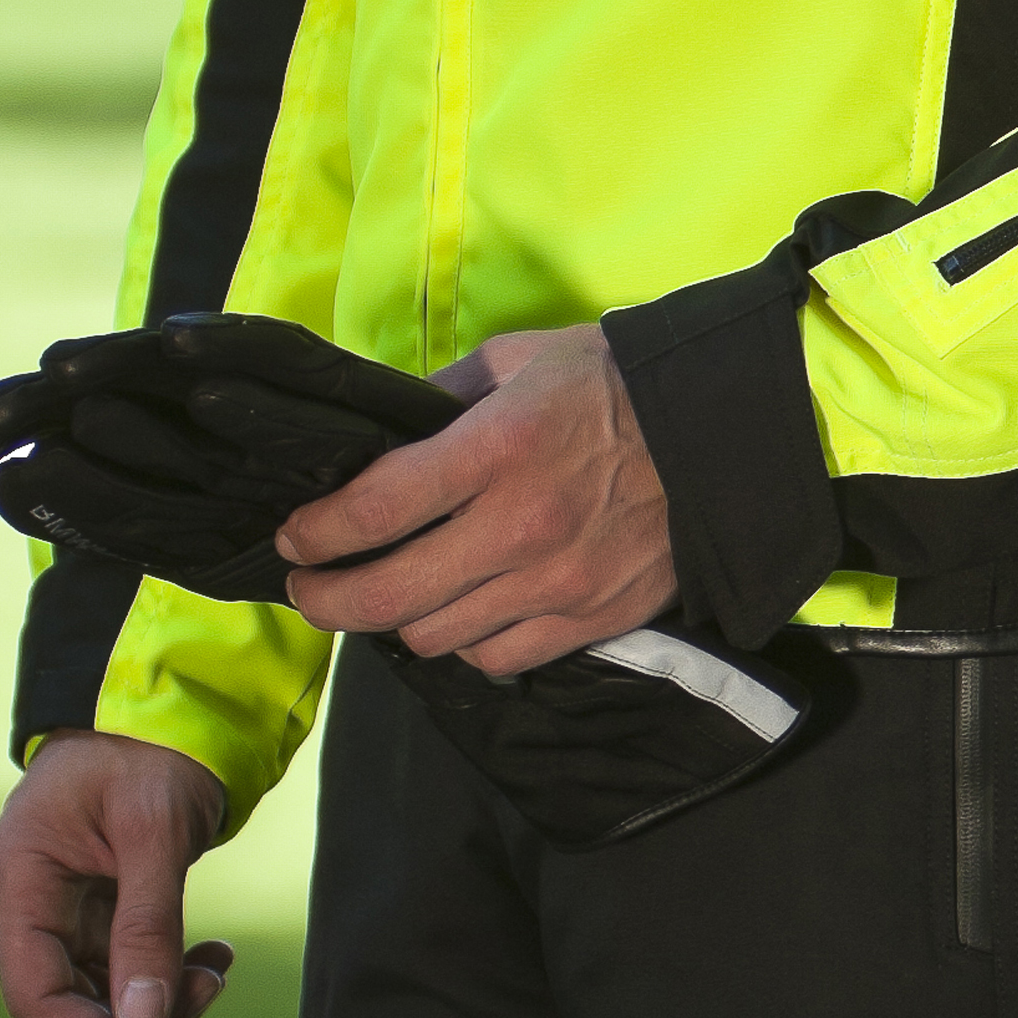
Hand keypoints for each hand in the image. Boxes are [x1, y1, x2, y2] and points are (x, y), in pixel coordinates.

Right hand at [0, 729, 230, 1017]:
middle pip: (63, 1004)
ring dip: (159, 998)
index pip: (36, 992)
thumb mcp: (155, 830)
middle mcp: (26, 900)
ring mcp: (57, 907)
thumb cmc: (152, 747)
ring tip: (219, 969)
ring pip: (96, 994)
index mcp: (19, 877)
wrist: (169, 698)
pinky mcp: (92, 908)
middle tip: (210, 990)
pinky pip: (119, 967)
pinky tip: (213, 956)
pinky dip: (164, 972)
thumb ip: (147, 925)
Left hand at [275, 323, 674, 678]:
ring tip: (384, 594)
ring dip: (395, 620)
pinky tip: (456, 613)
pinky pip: (497, 658)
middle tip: (308, 584)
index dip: (316, 532)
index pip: (375, 508)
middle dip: (327, 597)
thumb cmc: (612, 383)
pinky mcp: (589, 620)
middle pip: (390, 594)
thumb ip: (443, 396)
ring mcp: (557, 583)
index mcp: (498, 447)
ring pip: (436, 635)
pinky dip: (464, 641)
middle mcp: (521, 525)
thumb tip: (382, 436)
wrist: (722, 434)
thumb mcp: (521, 358)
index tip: (294, 534)